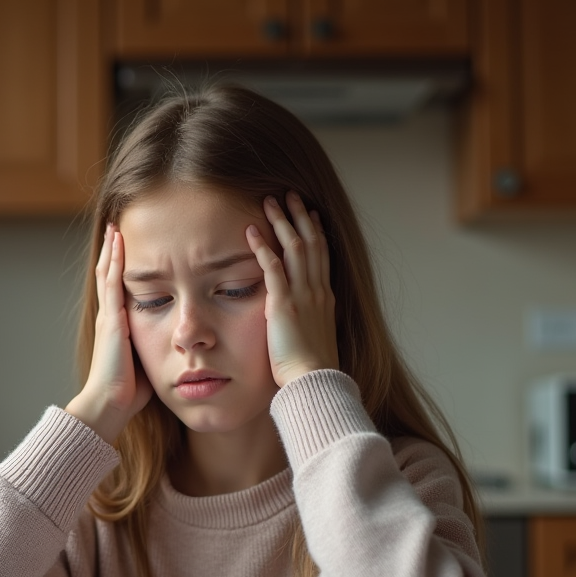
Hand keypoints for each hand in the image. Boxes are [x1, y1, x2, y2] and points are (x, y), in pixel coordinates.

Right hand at [65, 224, 153, 442]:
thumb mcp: (148, 363)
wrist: (110, 403)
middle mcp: (110, 317)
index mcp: (118, 327)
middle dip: (114, 253)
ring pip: (108, 274)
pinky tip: (117, 242)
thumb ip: (157, 349)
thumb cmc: (130, 392)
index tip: (128, 251)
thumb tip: (178, 345)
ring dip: (112, 250)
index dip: (122, 270)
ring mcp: (108, 316)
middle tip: (117, 228)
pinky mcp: (111, 319)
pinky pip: (111, 283)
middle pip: (109, 276)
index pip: (119, 291)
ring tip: (115, 227)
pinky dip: (114, 261)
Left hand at [247, 192, 338, 387]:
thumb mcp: (315, 337)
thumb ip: (309, 321)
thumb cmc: (311, 368)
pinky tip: (250, 231)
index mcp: (325, 298)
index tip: (312, 216)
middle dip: (301, 216)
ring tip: (270, 201)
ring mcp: (302, 295)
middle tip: (291, 195)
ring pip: (295, 247)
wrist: (313, 381)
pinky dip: (262, 246)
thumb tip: (302, 318)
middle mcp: (317, 291)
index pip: (323, 256)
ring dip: (282, 222)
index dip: (316, 233)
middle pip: (311, 243)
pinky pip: (273, 267)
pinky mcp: (284, 303)